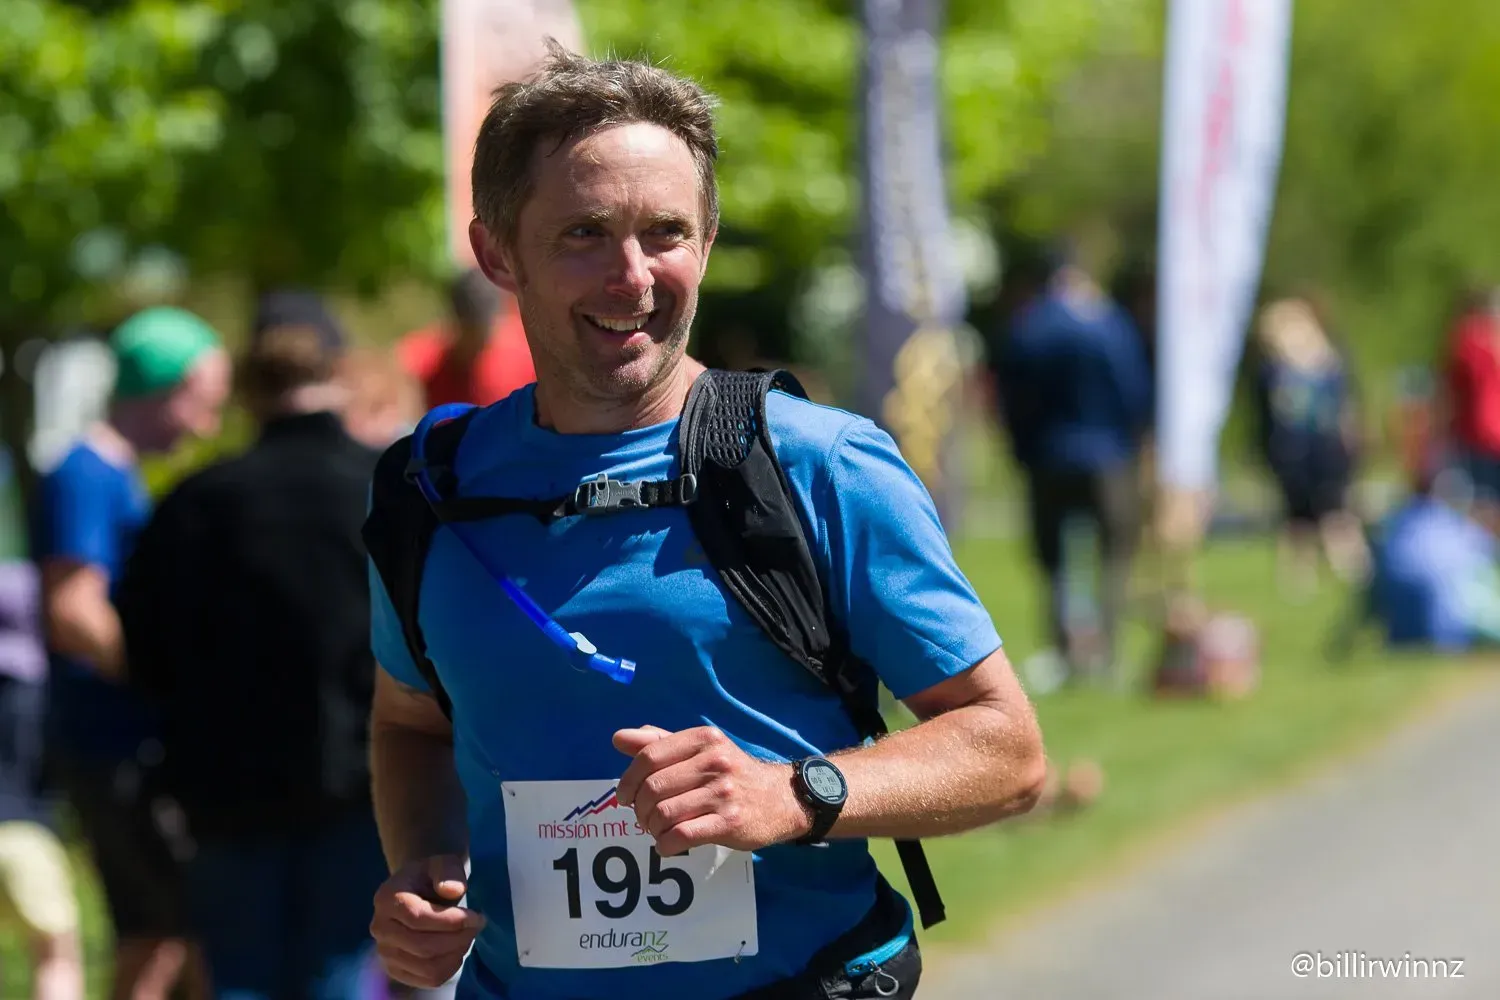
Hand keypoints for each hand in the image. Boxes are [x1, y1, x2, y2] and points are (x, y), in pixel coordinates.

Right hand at [371, 854, 484, 988]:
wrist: (418, 891)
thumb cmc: (431, 876)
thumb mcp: (442, 864)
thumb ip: (448, 872)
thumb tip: (452, 890)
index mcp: (387, 899)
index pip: (418, 918)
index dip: (451, 921)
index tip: (477, 916)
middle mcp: (380, 928)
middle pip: (423, 946)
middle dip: (457, 938)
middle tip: (477, 926)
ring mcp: (385, 953)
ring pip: (427, 967)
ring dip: (456, 953)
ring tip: (468, 936)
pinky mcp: (396, 970)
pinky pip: (428, 980)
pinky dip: (450, 967)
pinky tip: (457, 950)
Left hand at [613, 725, 811, 855]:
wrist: (780, 798)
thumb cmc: (731, 773)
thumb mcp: (700, 749)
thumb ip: (658, 742)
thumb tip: (618, 738)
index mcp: (703, 739)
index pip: (648, 757)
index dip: (628, 780)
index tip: (625, 796)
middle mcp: (714, 762)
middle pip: (652, 788)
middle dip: (639, 808)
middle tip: (643, 816)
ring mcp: (723, 793)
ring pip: (663, 814)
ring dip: (651, 828)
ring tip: (657, 829)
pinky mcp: (729, 822)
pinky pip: (681, 836)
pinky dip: (665, 844)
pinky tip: (668, 844)